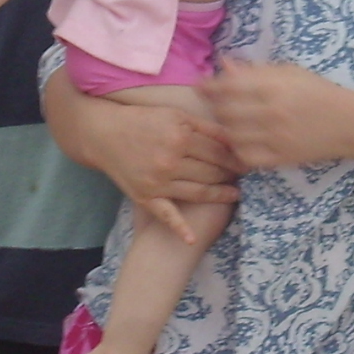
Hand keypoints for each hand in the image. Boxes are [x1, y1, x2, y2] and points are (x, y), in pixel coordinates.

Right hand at [66, 82, 239, 211]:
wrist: (104, 134)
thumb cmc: (142, 121)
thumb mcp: (175, 115)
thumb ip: (205, 126)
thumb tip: (234, 137)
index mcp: (180, 137)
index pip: (218, 152)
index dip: (236, 158)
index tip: (250, 163)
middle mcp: (170, 161)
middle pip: (211, 172)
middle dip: (231, 175)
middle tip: (244, 177)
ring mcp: (158, 182)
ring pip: (198, 192)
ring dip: (220, 195)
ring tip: (234, 194)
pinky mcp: (146, 197)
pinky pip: (166, 215)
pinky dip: (179, 228)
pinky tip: (192, 239)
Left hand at [212, 59, 353, 169]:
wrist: (349, 123)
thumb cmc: (318, 92)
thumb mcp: (289, 73)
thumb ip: (255, 70)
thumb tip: (224, 63)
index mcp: (273, 86)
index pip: (227, 87)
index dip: (208, 86)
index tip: (200, 86)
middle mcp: (271, 112)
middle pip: (225, 112)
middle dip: (215, 107)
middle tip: (215, 104)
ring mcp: (275, 138)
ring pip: (231, 135)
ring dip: (225, 128)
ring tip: (229, 121)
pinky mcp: (280, 158)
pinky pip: (246, 157)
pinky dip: (238, 149)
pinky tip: (242, 141)